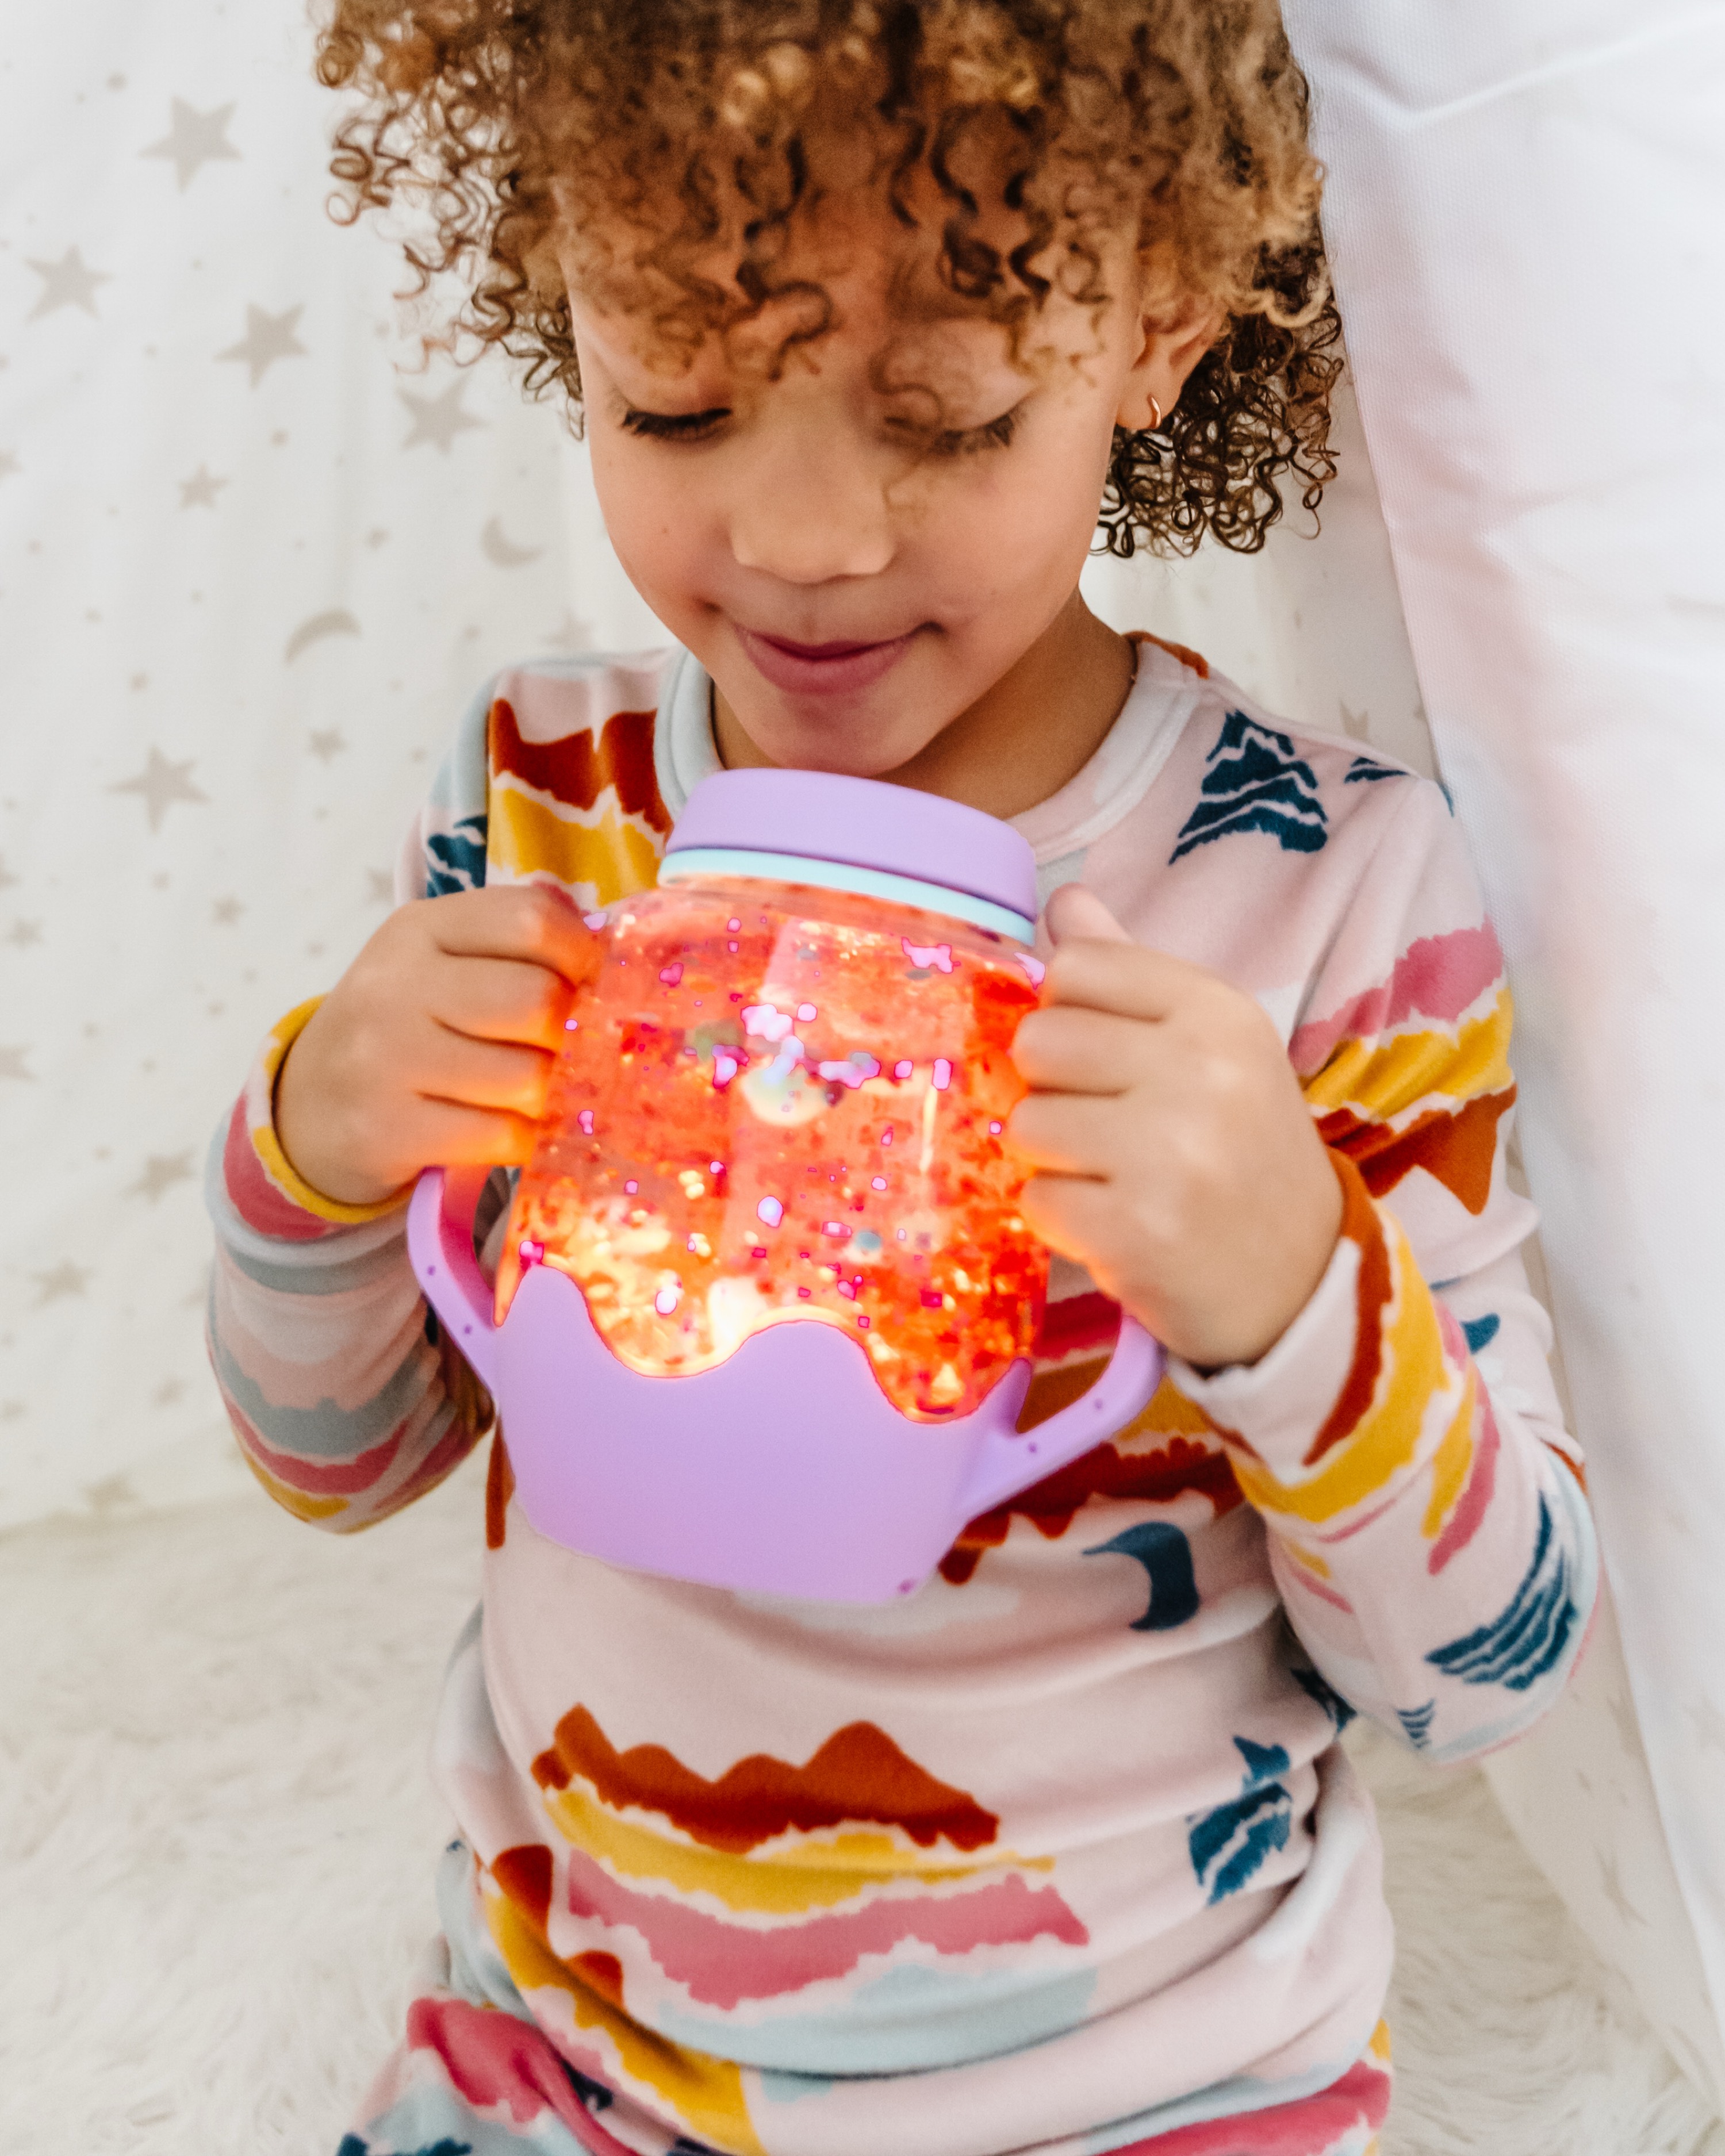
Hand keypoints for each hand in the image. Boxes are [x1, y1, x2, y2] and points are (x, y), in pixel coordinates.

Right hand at [274, 886, 599, 1205]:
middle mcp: (396, 985)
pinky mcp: (388, 1130)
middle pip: (537, 1001)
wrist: (308, 1107)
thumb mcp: (440, 962)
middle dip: (566, 1035)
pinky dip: (521, 1139)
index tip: (583, 984)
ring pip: (527, 1077)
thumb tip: (612, 959)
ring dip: (547, 1095)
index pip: (532, 919)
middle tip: (556, 1050)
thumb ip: (516, 947)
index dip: (580, 955)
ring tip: (528, 1093)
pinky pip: (501, 1136)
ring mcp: (386, 1059)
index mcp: (420, 928)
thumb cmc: (404, 1027)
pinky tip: (505, 1130)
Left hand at [1007, 885, 1341, 1368]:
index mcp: (1216, 1010)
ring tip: (1112, 1176)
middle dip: (1050, 1088)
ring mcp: (1168, 1152)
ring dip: (1052, 1158)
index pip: (1076, 965)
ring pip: (1026, 1122)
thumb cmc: (1240, 1151)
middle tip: (1103, 1124)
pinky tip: (1113, 1223)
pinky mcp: (1136, 1229)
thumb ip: (1129, 972)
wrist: (1301, 1281)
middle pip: (1037, 1040)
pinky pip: (1037, 1199)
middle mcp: (1199, 1069)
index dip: (1066, 1012)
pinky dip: (1061, 1219)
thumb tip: (1064, 900)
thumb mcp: (1209, 1046)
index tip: (1102, 1056)